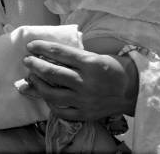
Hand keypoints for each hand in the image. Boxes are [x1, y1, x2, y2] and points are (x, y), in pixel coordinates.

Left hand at [21, 40, 136, 120]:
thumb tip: (50, 55)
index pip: (59, 53)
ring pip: (53, 93)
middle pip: (52, 73)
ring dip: (38, 84)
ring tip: (31, 78)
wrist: (133, 91)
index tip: (31, 45)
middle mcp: (86, 82)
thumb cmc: (114, 68)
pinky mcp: (85, 113)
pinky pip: (61, 111)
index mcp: (90, 63)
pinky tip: (45, 96)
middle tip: (27, 60)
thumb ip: (75, 57)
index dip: (42, 48)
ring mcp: (84, 100)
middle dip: (35, 65)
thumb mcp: (96, 55)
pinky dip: (50, 103)